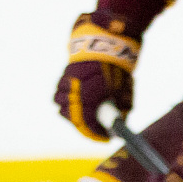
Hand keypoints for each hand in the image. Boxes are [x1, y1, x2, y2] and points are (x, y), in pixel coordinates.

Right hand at [55, 13, 139, 141]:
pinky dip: (66, 101)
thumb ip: (122, 108)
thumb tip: (119, 127)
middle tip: (97, 128)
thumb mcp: (124, 90)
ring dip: (74, 113)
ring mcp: (66, 82)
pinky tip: (78, 100)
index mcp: (91, 92)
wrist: (104, 43)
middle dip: (85, 126)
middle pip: (73, 118)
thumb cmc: (117, 68)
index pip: (87, 121)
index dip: (96, 133)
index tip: (105, 138)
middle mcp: (75, 88)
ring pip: (62, 107)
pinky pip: (58, 95)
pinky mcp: (62, 77)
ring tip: (87, 112)